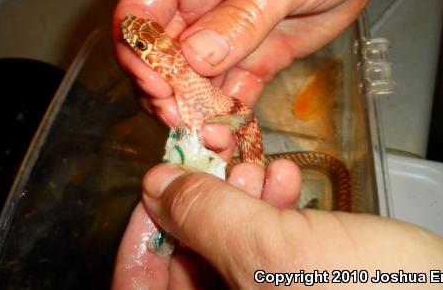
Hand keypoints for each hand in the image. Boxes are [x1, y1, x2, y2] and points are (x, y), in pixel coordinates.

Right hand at [114, 0, 397, 130]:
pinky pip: (232, 88)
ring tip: (210, 138)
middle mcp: (199, 1)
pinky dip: (228, 112)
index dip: (138, 49)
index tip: (156, 84)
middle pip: (161, 52)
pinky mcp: (256, 54)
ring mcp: (227, 31)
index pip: (141, 9)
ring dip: (195, 110)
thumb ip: (242, 16)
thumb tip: (193, 59)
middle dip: (165, 89)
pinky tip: (230, 134)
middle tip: (180, 121)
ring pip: (194, 78)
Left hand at [114, 163, 442, 288]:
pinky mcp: (301, 284)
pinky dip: (272, 206)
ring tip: (266, 168)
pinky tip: (288, 180)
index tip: (159, 183)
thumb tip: (157, 185)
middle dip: (205, 201)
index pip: (142, 284)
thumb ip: (205, 215)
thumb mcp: (273, 252)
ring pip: (228, 242)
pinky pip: (265, 242)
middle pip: (188, 255)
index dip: (143, 229)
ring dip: (243, 196)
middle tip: (223, 164)